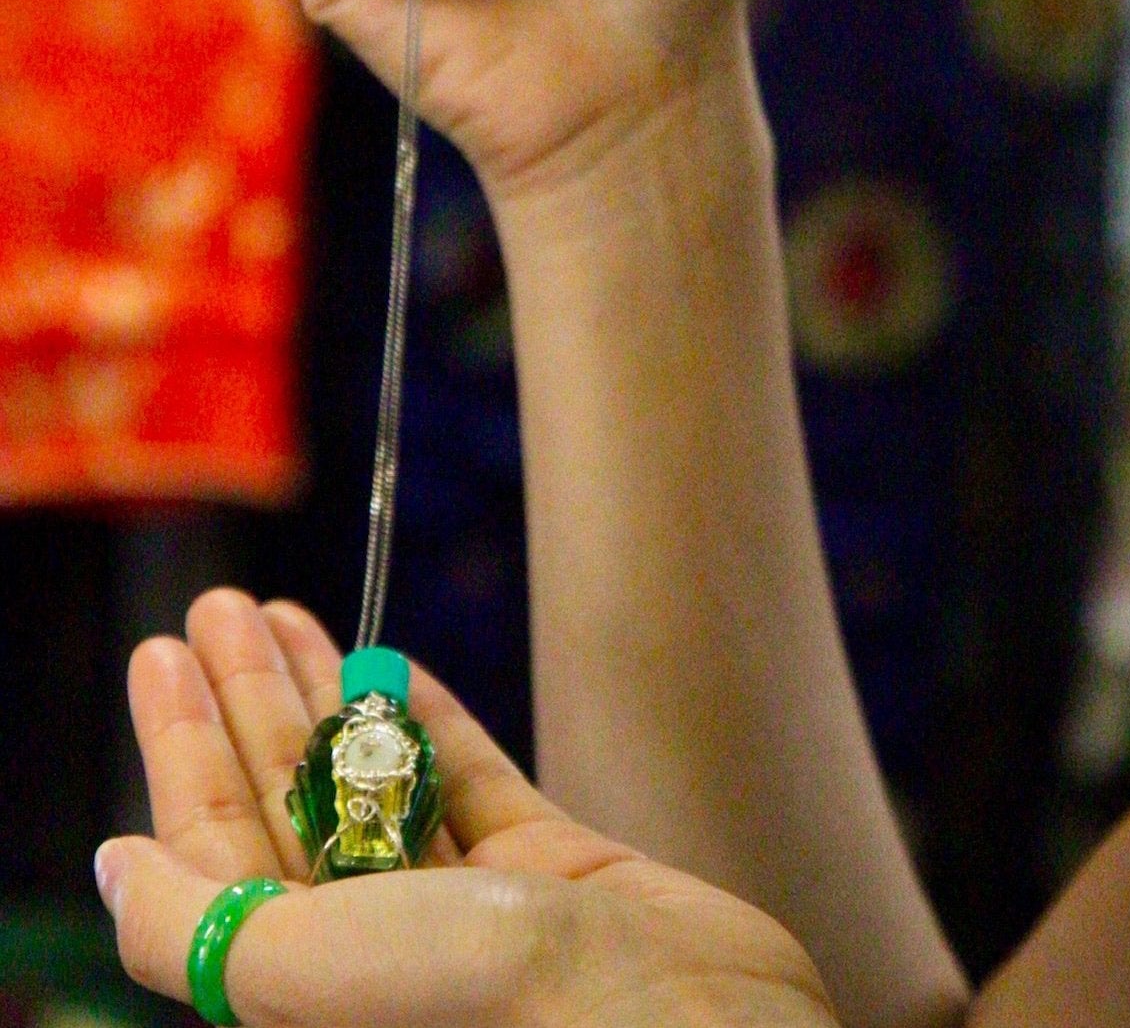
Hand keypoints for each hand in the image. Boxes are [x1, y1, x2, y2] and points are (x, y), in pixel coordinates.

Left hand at [96, 590, 835, 1027]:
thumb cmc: (499, 1011)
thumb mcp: (312, 974)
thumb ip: (196, 923)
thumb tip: (111, 866)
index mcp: (308, 990)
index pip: (216, 850)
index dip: (184, 743)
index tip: (165, 649)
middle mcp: (380, 954)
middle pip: (290, 801)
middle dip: (251, 698)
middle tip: (222, 604)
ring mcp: (472, 914)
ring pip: (376, 781)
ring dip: (329, 694)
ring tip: (282, 612)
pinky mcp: (556, 876)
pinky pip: (474, 781)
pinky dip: (432, 720)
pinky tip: (394, 664)